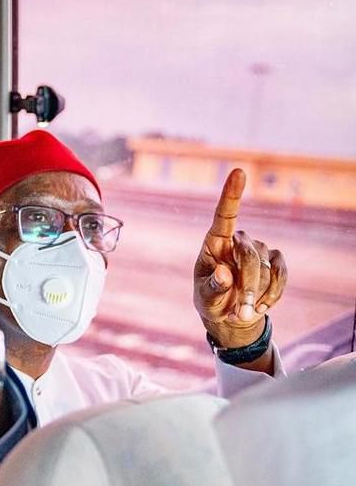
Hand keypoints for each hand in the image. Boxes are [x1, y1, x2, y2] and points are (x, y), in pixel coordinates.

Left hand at [194, 169, 287, 348]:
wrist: (230, 314)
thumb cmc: (211, 300)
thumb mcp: (205, 298)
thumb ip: (213, 287)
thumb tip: (225, 273)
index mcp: (214, 243)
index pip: (224, 215)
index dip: (232, 194)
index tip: (238, 171)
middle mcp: (237, 240)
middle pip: (248, 255)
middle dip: (247, 286)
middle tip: (240, 312)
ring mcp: (259, 249)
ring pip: (266, 269)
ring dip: (256, 295)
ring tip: (242, 310)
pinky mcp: (275, 260)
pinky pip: (281, 275)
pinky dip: (272, 295)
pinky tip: (260, 306)